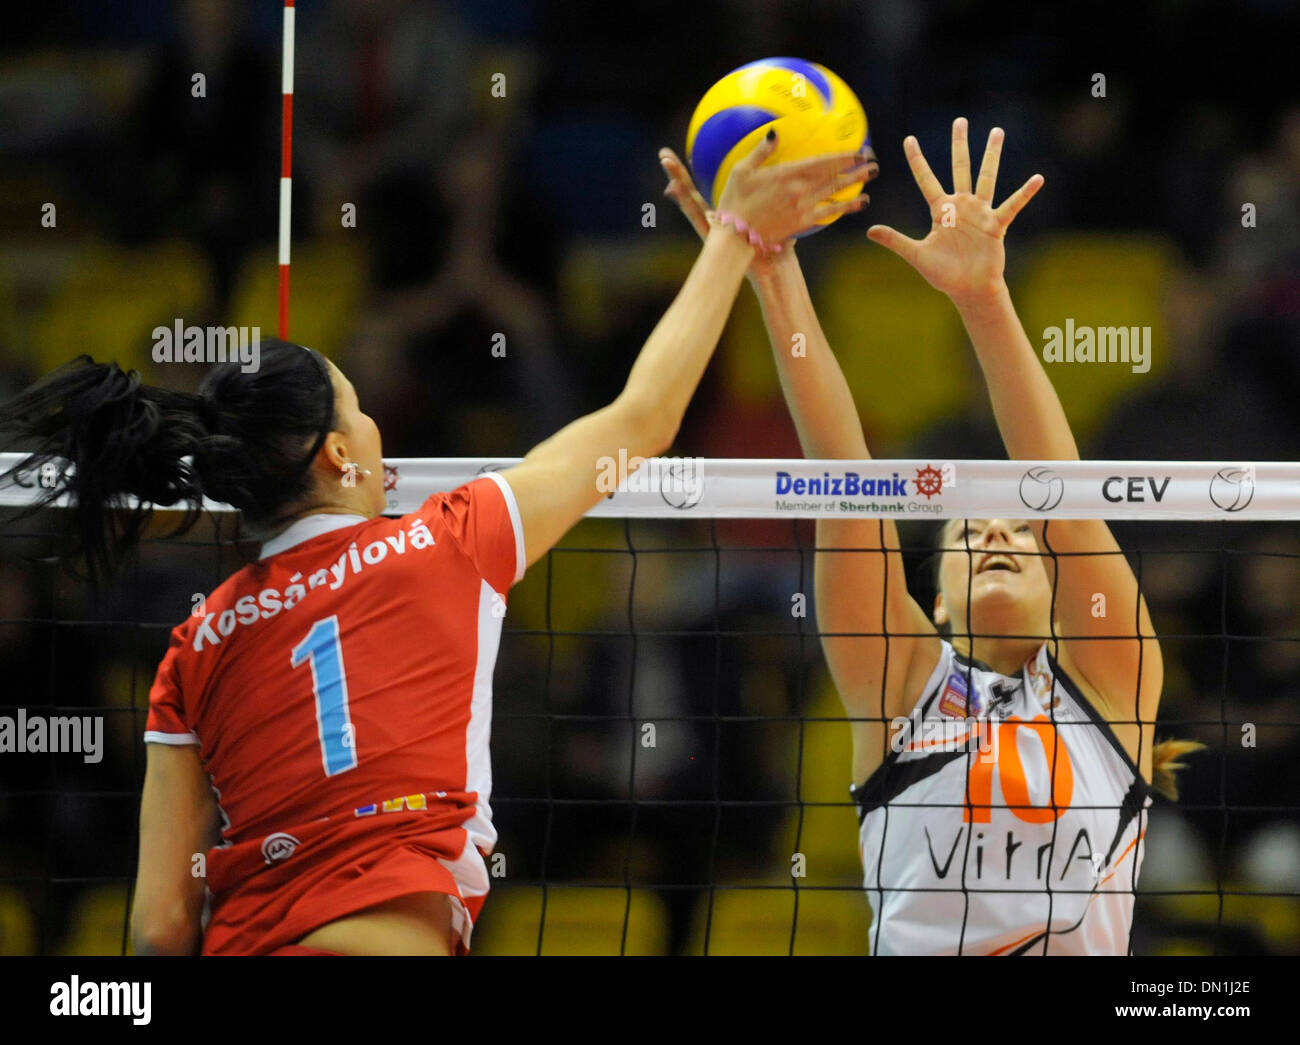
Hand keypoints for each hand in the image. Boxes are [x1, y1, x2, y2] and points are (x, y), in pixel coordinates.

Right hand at [659, 144, 875, 279]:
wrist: (736, 237)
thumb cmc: (734, 202)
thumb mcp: (742, 171)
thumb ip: (761, 151)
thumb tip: (774, 133)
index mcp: (787, 174)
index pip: (823, 162)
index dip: (844, 156)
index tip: (860, 149)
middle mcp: (800, 190)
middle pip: (835, 176)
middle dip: (856, 168)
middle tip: (873, 161)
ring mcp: (803, 208)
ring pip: (836, 194)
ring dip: (856, 185)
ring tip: (870, 178)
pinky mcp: (802, 224)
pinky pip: (829, 214)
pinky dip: (845, 207)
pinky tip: (858, 204)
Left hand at [866, 118, 1042, 306]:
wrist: (968, 289)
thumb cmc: (944, 274)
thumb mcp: (917, 255)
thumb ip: (895, 241)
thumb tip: (870, 231)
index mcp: (940, 210)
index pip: (926, 179)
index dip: (917, 160)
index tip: (908, 139)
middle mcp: (961, 205)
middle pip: (959, 168)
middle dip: (959, 145)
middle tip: (960, 121)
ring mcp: (980, 212)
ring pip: (986, 177)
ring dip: (991, 155)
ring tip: (997, 132)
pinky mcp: (995, 225)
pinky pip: (1011, 206)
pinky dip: (1024, 193)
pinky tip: (1037, 179)